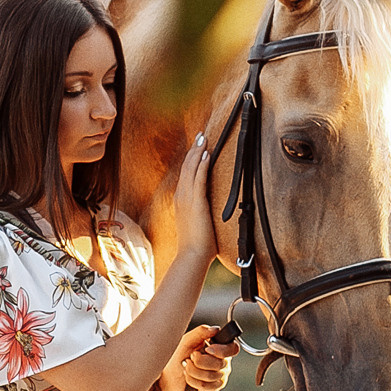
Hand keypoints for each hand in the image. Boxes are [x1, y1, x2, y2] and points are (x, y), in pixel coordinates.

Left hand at [166, 323, 233, 390]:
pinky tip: (188, 376)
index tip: (207, 349)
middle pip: (219, 363)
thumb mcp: (187, 340)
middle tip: (190, 357)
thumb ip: (201, 332)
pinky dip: (192, 380)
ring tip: (187, 366)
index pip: (233, 348)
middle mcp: (223, 361)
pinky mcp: (214, 387)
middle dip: (199, 361)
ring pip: (211, 376)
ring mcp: (220, 375)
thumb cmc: (180, 355)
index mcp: (220, 347)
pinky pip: (206, 385)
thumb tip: (215, 329)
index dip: (221, 350)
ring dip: (193, 370)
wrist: (171, 375)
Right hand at [175, 130, 215, 260]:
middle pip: (187, 166)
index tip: (198, 146)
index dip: (191, 158)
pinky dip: (202, 165)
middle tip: (201, 135)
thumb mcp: (198, 222)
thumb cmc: (198, 244)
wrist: (192, 255)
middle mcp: (181, 196)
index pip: (186, 173)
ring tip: (204, 139)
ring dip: (198, 152)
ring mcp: (187, 198)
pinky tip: (206, 155)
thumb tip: (209, 206)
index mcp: (181, 199)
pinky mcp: (195, 202)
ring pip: (191, 169)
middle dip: (194, 149)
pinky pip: (198, 179)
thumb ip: (201, 211)